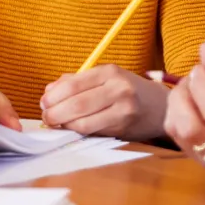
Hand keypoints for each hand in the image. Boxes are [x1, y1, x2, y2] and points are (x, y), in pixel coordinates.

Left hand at [40, 64, 167, 138]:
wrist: (161, 107)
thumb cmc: (126, 90)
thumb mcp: (104, 78)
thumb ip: (74, 81)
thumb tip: (48, 91)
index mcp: (110, 72)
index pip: (72, 85)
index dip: (52, 97)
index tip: (43, 103)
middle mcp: (118, 89)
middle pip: (76, 105)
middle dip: (54, 113)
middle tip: (46, 117)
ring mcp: (123, 110)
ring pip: (83, 122)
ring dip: (63, 125)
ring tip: (56, 124)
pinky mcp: (124, 128)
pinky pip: (93, 132)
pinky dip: (77, 131)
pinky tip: (71, 128)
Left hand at [163, 42, 204, 170]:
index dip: (201, 83)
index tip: (203, 68)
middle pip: (190, 127)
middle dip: (183, 94)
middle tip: (196, 77)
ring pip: (179, 133)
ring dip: (178, 104)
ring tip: (195, 88)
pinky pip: (177, 139)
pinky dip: (178, 116)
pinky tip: (194, 105)